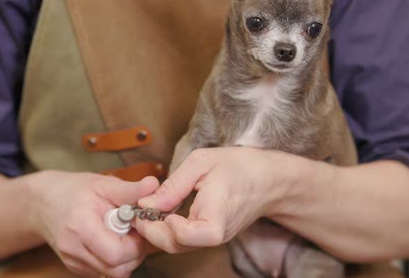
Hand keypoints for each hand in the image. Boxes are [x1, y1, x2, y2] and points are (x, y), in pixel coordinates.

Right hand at [27, 171, 158, 277]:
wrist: (44, 202)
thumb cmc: (75, 190)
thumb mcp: (104, 184)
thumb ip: (130, 190)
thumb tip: (154, 185)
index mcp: (81, 226)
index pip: (116, 254)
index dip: (136, 243)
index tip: (138, 226)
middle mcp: (73, 249)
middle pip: (116, 269)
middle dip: (134, 253)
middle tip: (134, 232)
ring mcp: (72, 261)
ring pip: (111, 274)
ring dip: (126, 258)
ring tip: (123, 235)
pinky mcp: (74, 267)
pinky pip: (103, 272)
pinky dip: (113, 261)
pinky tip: (111, 241)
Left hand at [134, 148, 297, 252]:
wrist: (270, 179)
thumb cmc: (240, 166)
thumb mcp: (202, 162)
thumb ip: (174, 185)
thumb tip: (147, 202)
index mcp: (217, 216)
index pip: (188, 236)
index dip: (166, 226)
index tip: (154, 207)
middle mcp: (216, 234)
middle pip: (177, 245)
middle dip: (151, 231)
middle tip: (138, 210)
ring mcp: (214, 239)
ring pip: (178, 246)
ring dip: (157, 231)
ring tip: (147, 209)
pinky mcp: (211, 237)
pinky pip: (185, 240)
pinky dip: (168, 230)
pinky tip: (161, 212)